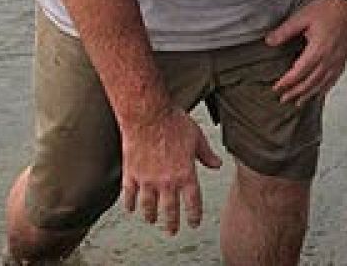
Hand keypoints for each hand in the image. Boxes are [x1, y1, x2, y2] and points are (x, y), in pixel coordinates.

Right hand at [119, 106, 222, 234]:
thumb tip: (217, 165)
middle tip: (172, 232)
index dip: (194, 216)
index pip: (192, 203)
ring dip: (151, 216)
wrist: (148, 114)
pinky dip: (129, 204)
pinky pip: (129, 195)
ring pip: (148, 206)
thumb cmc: (173, 122)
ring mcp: (147, 180)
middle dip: (172, 224)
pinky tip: (131, 209)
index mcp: (185, 174)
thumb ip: (207, 154)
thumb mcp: (197, 137)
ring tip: (152, 220)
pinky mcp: (131, 173)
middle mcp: (166, 181)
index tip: (194, 223)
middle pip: (170, 211)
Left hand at [265, 0, 346, 106]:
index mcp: (318, 49)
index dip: (287, 82)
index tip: (276, 88)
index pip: (299, 72)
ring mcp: (337, 61)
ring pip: (321, 84)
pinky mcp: (342, 60)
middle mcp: (329, 59)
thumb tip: (269, 41)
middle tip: (283, 99)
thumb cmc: (327, 10)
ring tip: (298, 102)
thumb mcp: (302, 17)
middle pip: (310, 82)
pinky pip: (333, 80)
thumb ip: (285, 31)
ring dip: (308, 94)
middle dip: (295, 92)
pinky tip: (318, 93)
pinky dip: (323, 89)